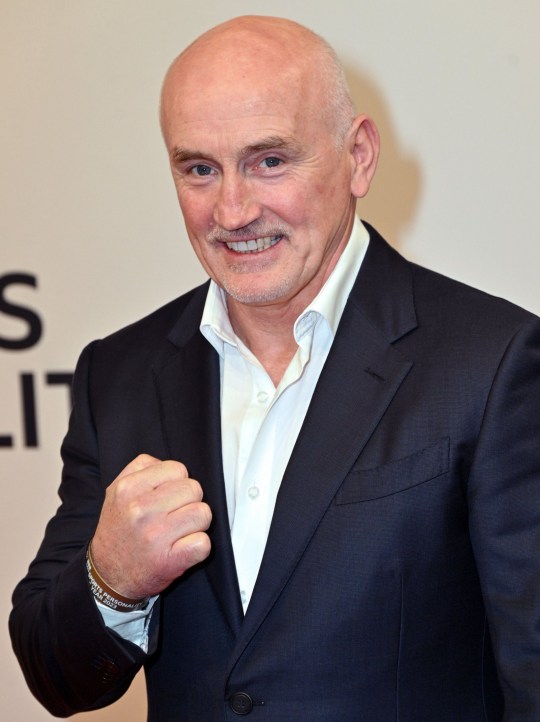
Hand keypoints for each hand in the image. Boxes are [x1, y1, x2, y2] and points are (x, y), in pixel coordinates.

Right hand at [90, 454, 211, 598]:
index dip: (177, 482)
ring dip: (196, 524)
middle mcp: (140, 510)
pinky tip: (182, 548)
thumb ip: (141, 469)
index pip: (177, 469)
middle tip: (173, 516)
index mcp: (128, 488)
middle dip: (189, 501)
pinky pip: (204, 543)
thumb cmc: (118, 531)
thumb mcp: (116, 492)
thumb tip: (172, 467)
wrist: (107, 575)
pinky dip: (198, 547)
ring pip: (203, 513)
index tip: (167, 497)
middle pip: (194, 488)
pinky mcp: (170, 561)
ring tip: (178, 532)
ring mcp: (156, 536)